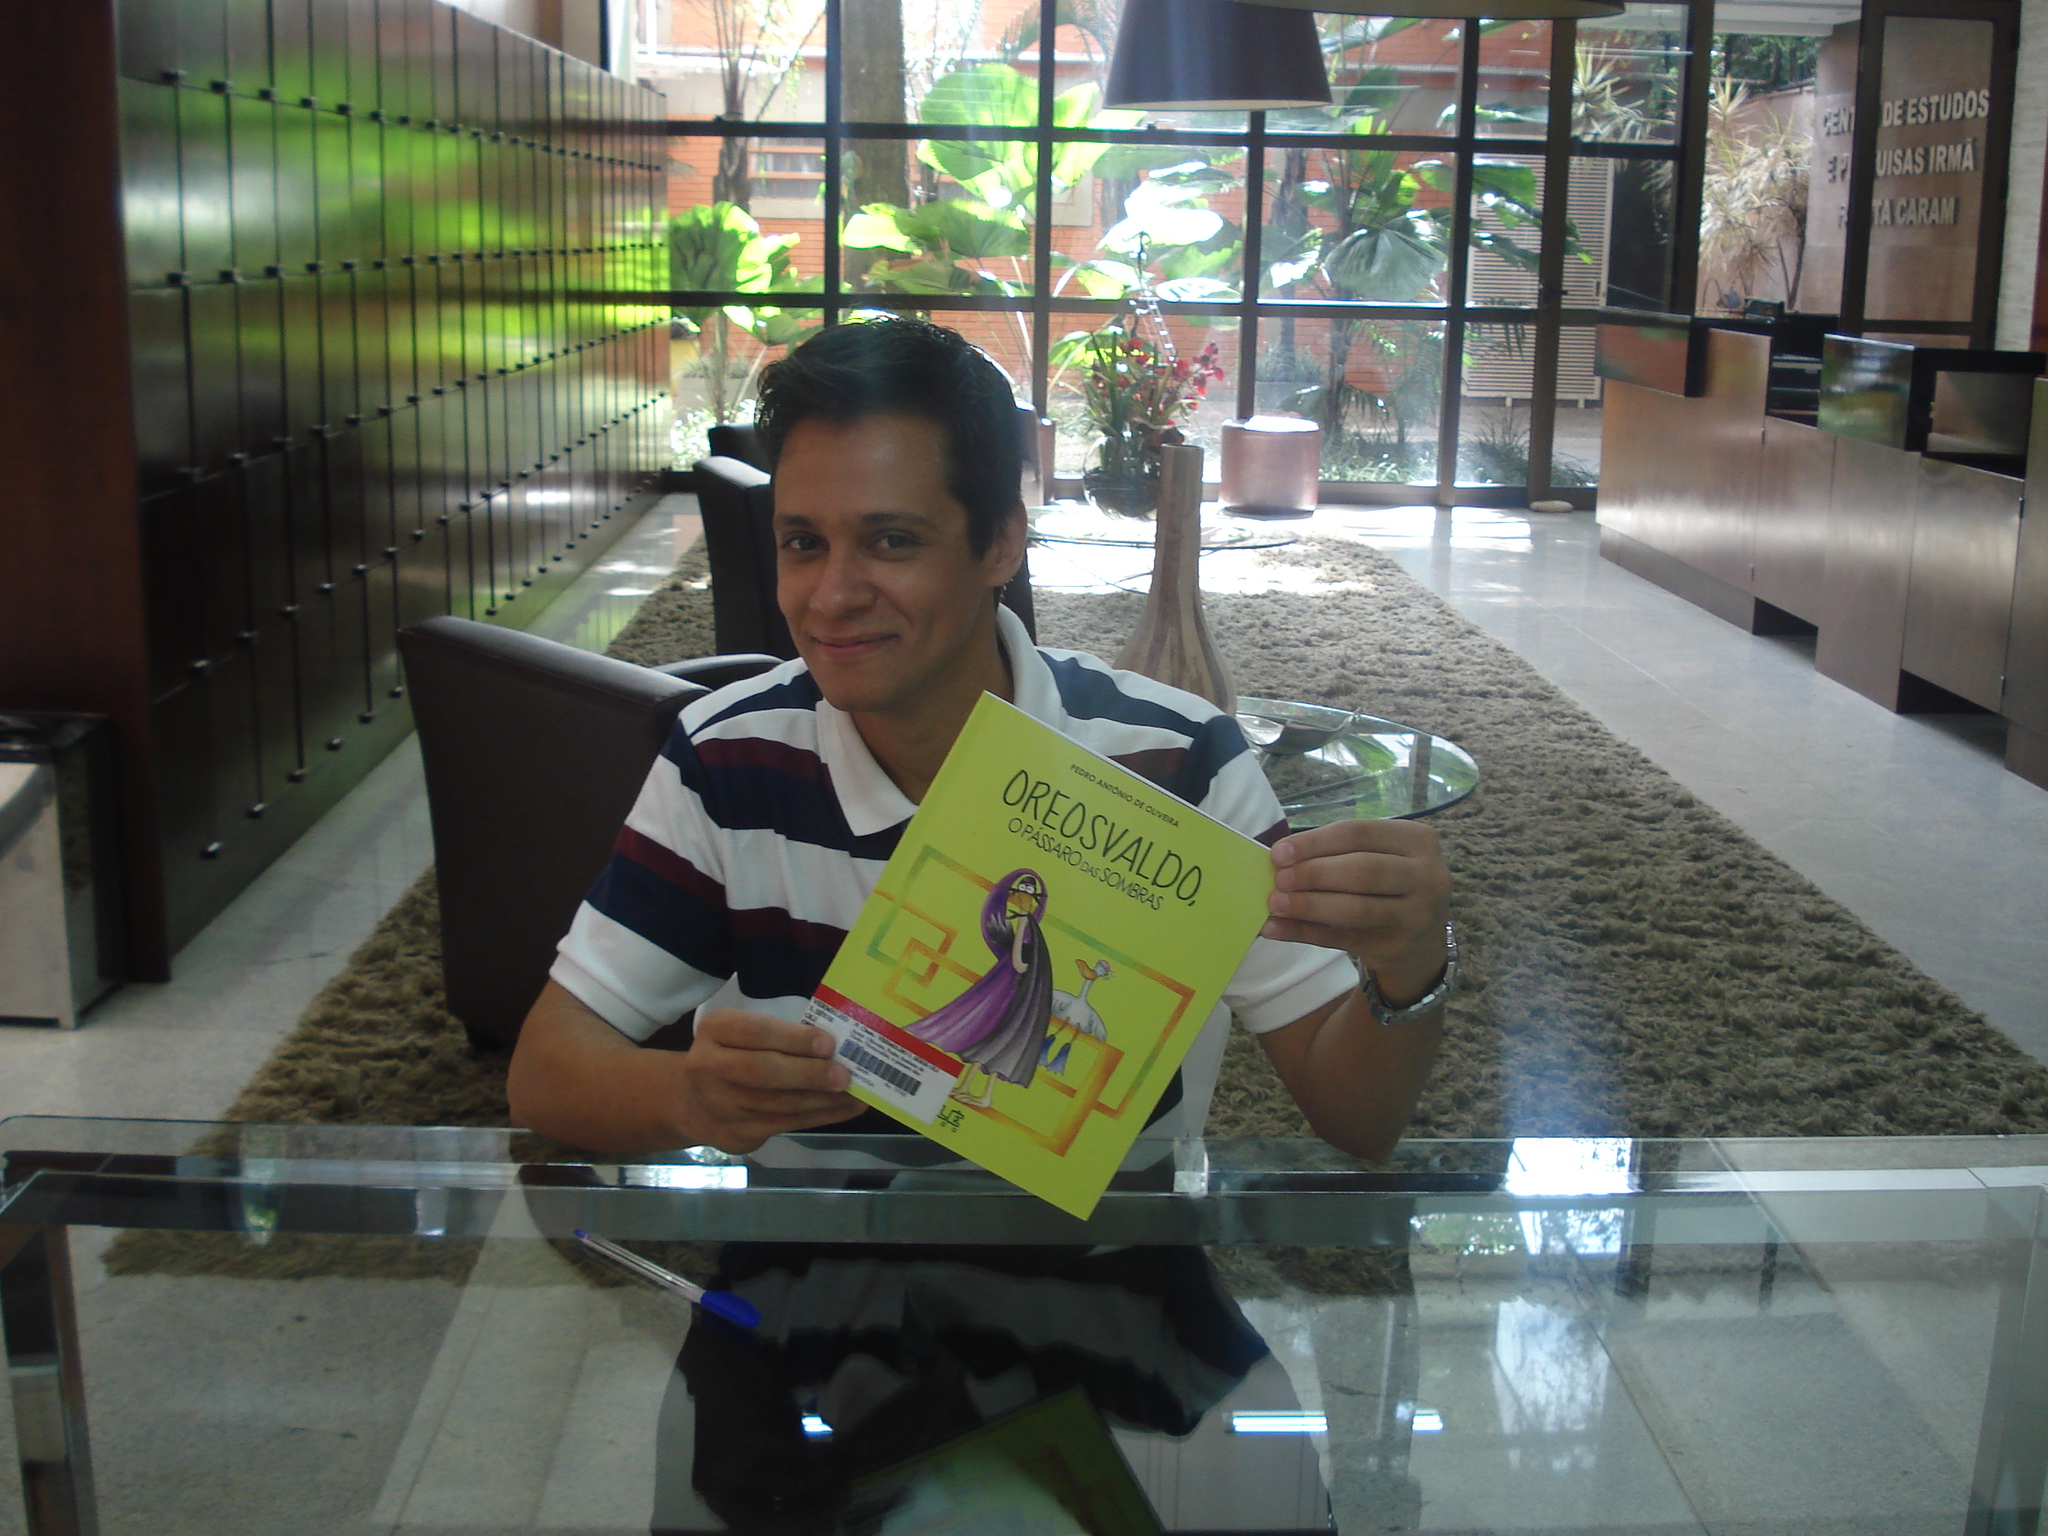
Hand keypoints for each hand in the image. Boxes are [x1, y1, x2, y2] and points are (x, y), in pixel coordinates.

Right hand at [675, 1008, 861, 1152]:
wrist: (693, 1102)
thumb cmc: (732, 1055)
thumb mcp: (742, 1033)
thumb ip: (778, 1035)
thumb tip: (835, 1044)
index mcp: (714, 1030)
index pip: (752, 1031)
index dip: (792, 1038)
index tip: (827, 1043)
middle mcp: (709, 1067)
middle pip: (762, 1071)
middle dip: (808, 1074)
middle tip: (844, 1075)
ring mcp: (721, 1105)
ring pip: (777, 1103)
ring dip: (821, 1099)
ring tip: (854, 1092)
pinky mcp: (738, 1133)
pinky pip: (786, 1124)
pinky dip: (821, 1116)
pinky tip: (846, 1108)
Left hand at [1261, 819, 1451, 1006]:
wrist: (1422, 943)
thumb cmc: (1389, 887)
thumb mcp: (1379, 859)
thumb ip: (1338, 855)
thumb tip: (1279, 859)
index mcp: (1417, 840)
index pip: (1359, 833)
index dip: (1315, 842)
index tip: (1279, 852)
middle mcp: (1426, 875)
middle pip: (1361, 870)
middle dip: (1313, 874)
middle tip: (1278, 879)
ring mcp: (1416, 915)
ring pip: (1354, 908)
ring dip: (1308, 906)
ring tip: (1274, 904)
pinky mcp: (1397, 946)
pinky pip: (1342, 938)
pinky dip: (1305, 933)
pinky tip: (1276, 928)